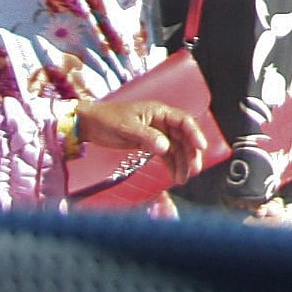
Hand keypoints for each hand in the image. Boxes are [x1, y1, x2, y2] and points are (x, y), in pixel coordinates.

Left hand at [71, 98, 210, 185]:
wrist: (90, 124)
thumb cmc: (107, 119)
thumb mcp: (127, 127)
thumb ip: (147, 137)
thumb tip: (166, 147)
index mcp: (159, 112)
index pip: (183, 121)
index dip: (195, 133)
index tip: (201, 147)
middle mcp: (162, 121)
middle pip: (183, 137)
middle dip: (190, 154)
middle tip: (194, 170)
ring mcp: (156, 133)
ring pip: (176, 148)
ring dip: (181, 163)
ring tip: (183, 179)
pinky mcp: (149, 143)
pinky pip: (166, 154)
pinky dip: (171, 165)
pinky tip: (174, 176)